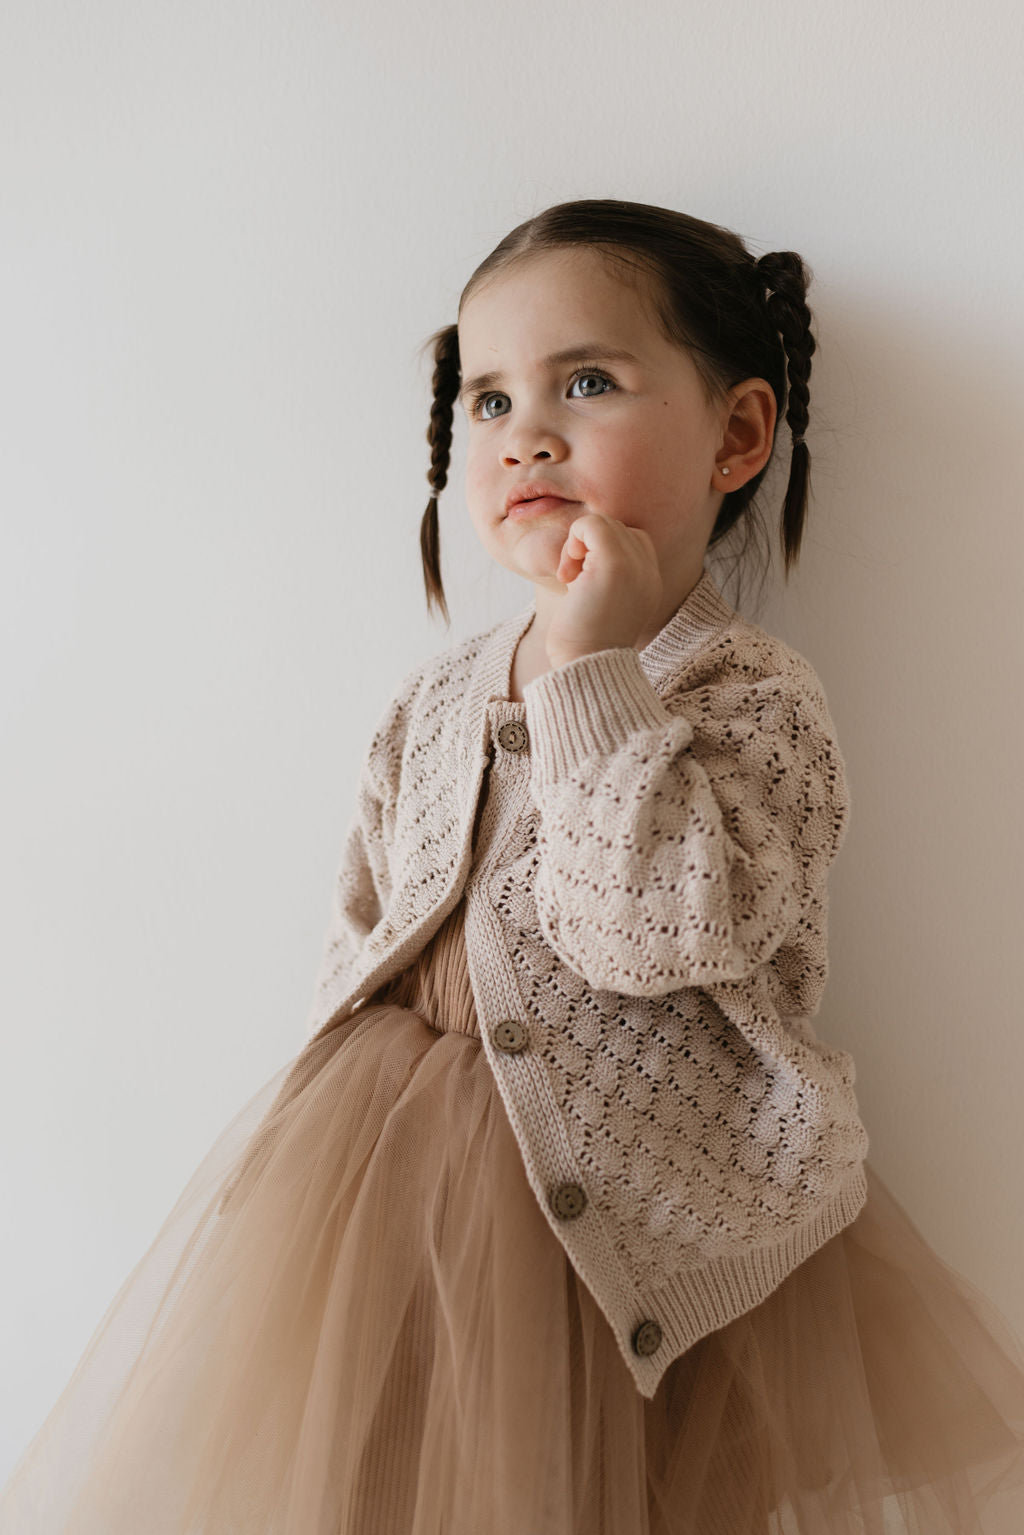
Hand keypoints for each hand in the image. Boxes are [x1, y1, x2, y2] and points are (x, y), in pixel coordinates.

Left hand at [546, 512, 663, 668]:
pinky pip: (591, 524)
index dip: (602, 550)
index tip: (583, 579)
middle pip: (617, 528)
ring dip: (577, 545)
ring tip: (570, 577)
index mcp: (649, 583)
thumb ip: (604, 575)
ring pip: (603, 523)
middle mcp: (649, 572)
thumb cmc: (583, 642)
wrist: (586, 666)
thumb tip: (579, 547)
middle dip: (587, 547)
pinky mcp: (614, 564)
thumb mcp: (602, 604)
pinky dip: (573, 539)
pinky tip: (567, 571)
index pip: (633, 540)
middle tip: (572, 578)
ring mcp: (635, 566)